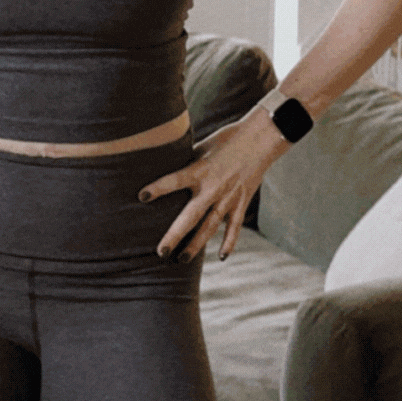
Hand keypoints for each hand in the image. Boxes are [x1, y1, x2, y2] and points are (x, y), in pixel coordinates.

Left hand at [138, 116, 281, 261]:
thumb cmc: (226, 140)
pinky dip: (229, 242)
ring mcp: (228, 198)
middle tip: (161, 251)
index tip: (141, 196)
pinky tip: (221, 257)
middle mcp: (213, 188)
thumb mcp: (202, 147)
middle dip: (175, 235)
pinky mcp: (242, 203)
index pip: (175, 180)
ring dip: (196, 245)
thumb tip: (167, 167)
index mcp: (200, 170)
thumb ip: (187, 161)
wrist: (259, 140)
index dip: (158, 188)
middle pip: (191, 216)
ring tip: (182, 260)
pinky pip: (234, 227)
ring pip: (210, 227)